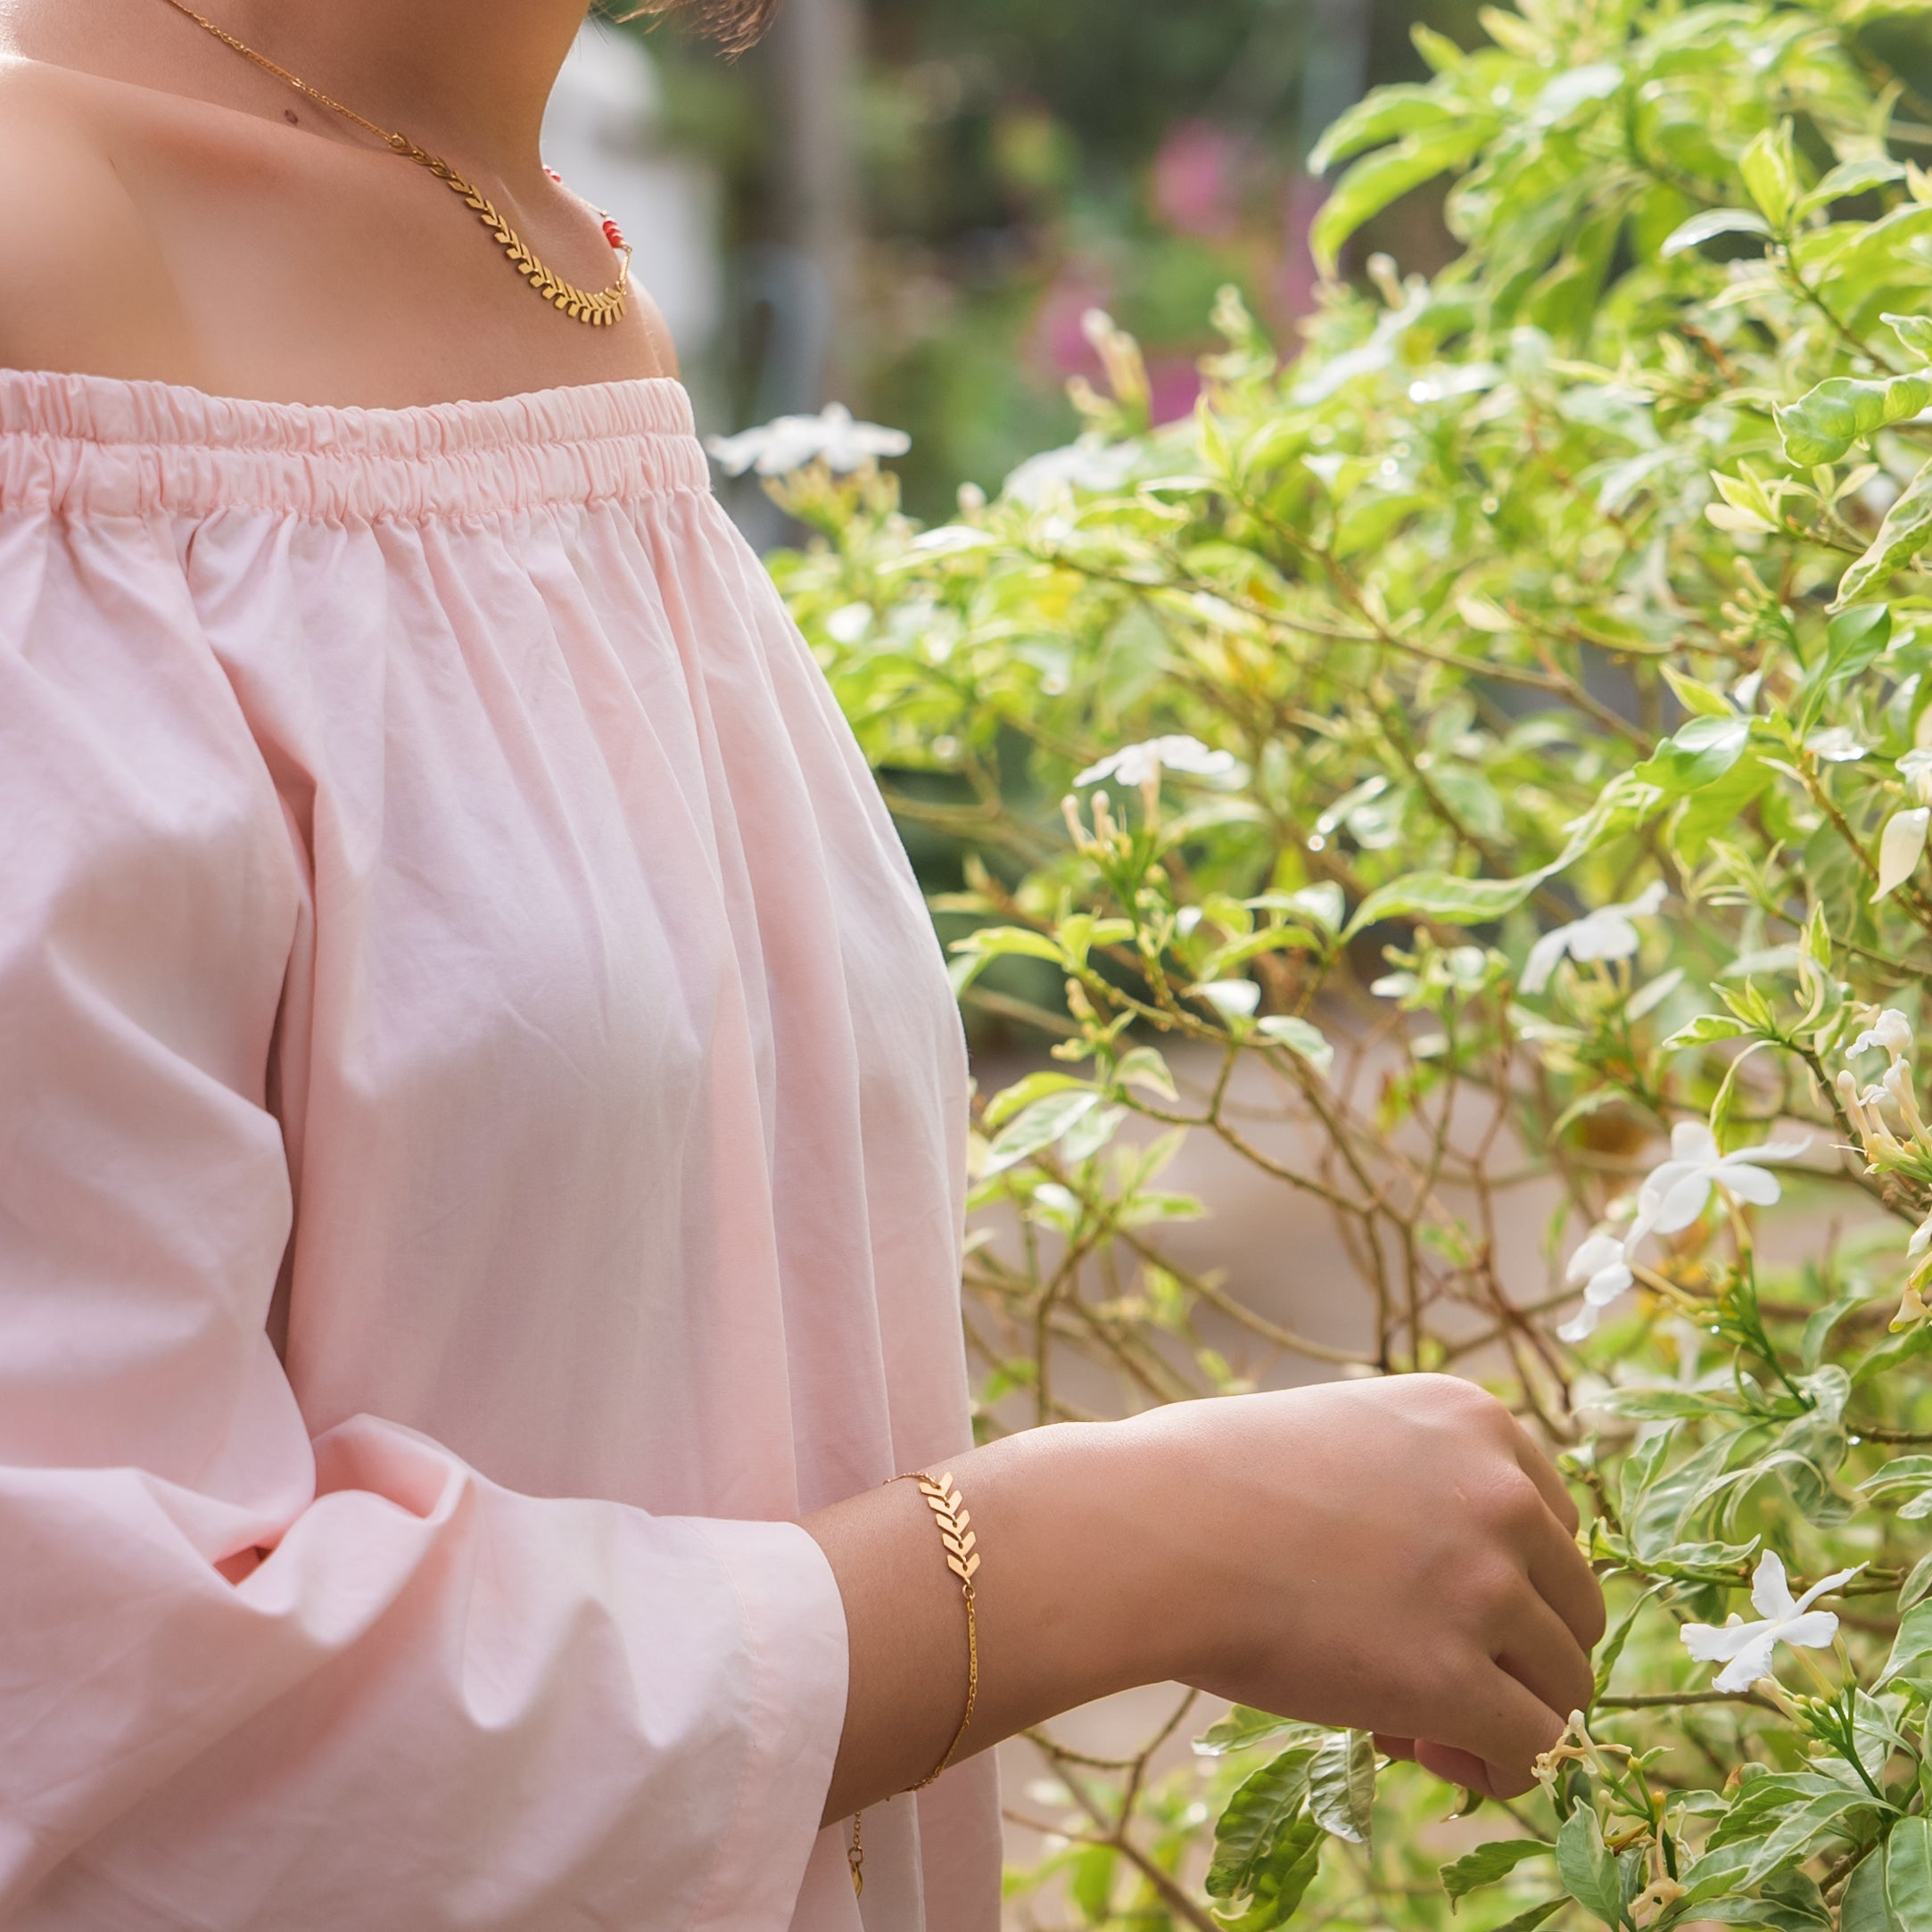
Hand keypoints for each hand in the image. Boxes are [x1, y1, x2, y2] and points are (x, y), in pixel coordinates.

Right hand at [1122, 1375, 1602, 1796]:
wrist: (1148, 1528)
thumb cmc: (1208, 1479)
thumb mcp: (1343, 1434)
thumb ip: (1416, 1483)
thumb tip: (1450, 1591)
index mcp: (1473, 1419)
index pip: (1554, 1524)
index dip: (1506, 1584)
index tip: (1438, 1611)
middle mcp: (1500, 1493)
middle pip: (1573, 1606)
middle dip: (1513, 1655)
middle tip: (1424, 1679)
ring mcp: (1484, 1585)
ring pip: (1564, 1684)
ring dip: (1505, 1716)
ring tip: (1417, 1727)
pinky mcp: (1452, 1677)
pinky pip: (1534, 1749)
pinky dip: (1500, 1769)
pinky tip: (1437, 1759)